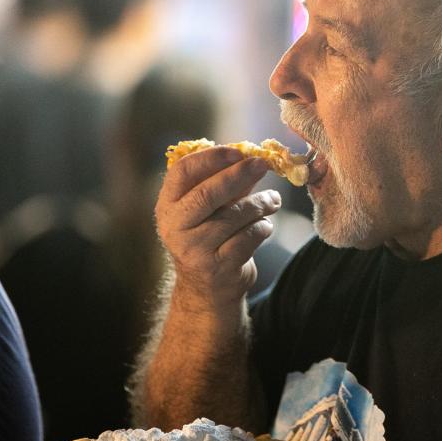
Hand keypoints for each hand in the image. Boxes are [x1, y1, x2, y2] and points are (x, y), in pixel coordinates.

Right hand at [155, 147, 280, 306]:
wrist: (207, 289)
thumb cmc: (212, 238)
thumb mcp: (212, 210)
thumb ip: (227, 184)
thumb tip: (254, 156)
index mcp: (168, 205)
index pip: (183, 172)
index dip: (211, 158)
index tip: (238, 151)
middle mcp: (175, 227)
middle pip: (207, 194)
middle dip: (239, 175)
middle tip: (263, 164)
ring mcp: (193, 250)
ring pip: (233, 216)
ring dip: (260, 204)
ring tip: (273, 201)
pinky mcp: (216, 268)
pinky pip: (247, 238)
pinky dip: (262, 228)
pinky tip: (265, 226)